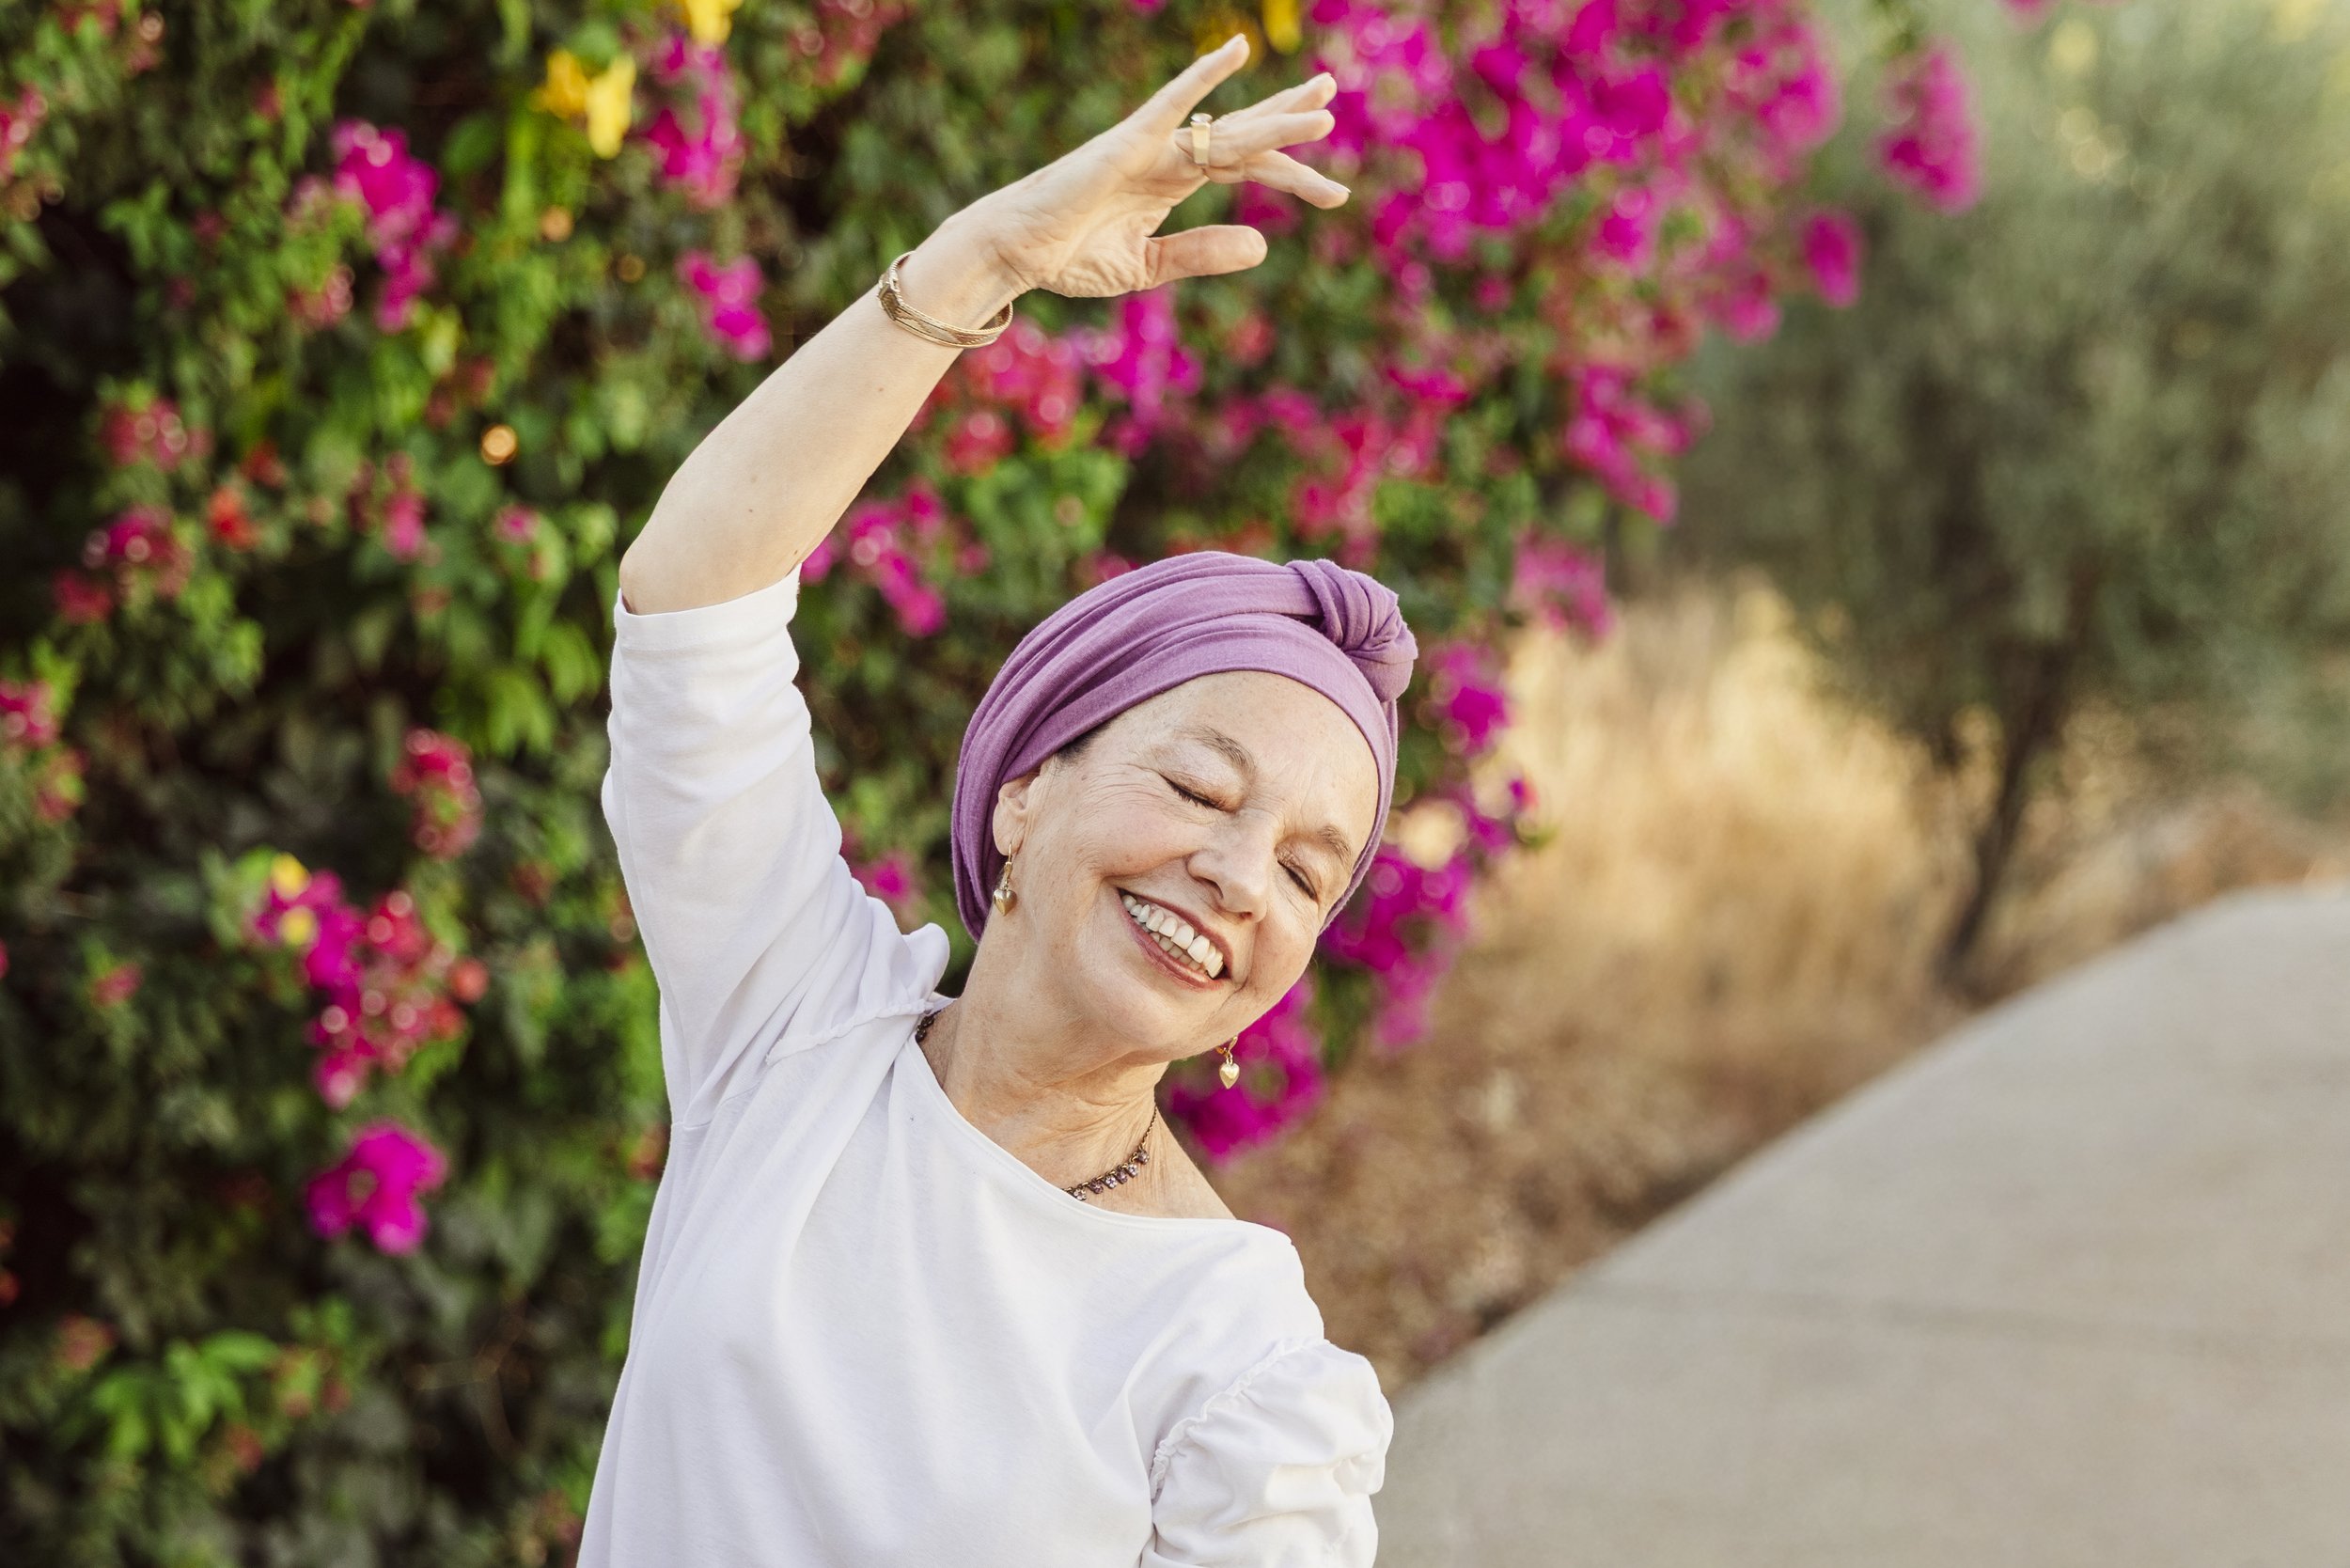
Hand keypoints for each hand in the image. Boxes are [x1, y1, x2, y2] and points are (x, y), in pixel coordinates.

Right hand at [958, 34, 1349, 299]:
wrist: (1014, 253)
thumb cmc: (1067, 256)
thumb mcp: (1148, 264)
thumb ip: (1202, 252)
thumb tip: (1263, 246)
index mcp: (1173, 182)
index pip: (1245, 168)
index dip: (1291, 174)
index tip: (1335, 193)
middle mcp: (1168, 157)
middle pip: (1243, 136)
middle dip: (1289, 121)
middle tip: (1333, 103)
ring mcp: (1150, 147)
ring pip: (1225, 131)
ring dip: (1274, 119)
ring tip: (1325, 105)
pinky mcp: (1126, 145)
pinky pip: (1170, 106)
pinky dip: (1201, 78)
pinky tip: (1234, 52)